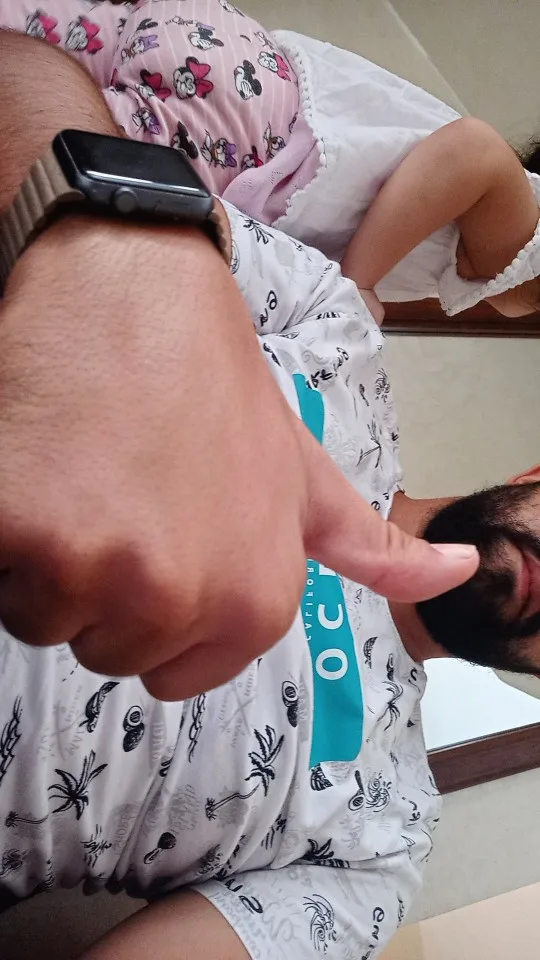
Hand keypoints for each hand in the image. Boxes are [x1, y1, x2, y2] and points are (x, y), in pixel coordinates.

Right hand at [0, 216, 477, 699]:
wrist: (134, 292)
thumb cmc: (216, 387)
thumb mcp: (304, 472)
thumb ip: (371, 545)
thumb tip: (460, 574)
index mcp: (253, 605)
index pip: (166, 672)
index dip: (153, 603)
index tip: (161, 530)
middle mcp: (180, 601)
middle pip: (102, 646)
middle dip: (99, 584)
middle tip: (116, 493)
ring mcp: (96, 570)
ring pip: (42, 616)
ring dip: (48, 559)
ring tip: (79, 476)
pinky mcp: (21, 534)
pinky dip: (7, 532)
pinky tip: (38, 469)